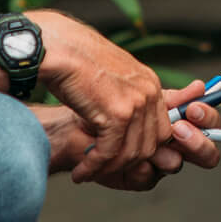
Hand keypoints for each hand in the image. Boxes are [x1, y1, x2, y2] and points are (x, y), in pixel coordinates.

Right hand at [31, 11, 167, 183]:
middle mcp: (149, 92)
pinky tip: (81, 172)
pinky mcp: (117, 114)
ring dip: (107, 169)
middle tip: (101, 169)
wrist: (59, 48)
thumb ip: (125, 98)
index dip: (140, 150)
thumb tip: (124, 125)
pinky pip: (110, 153)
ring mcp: (136, 103)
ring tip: (86, 173)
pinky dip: (95, 167)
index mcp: (150, 84)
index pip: (161, 130)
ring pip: (131, 154)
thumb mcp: (112, 79)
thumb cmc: (77, 62)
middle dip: (125, 163)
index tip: (118, 159)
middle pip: (150, 145)